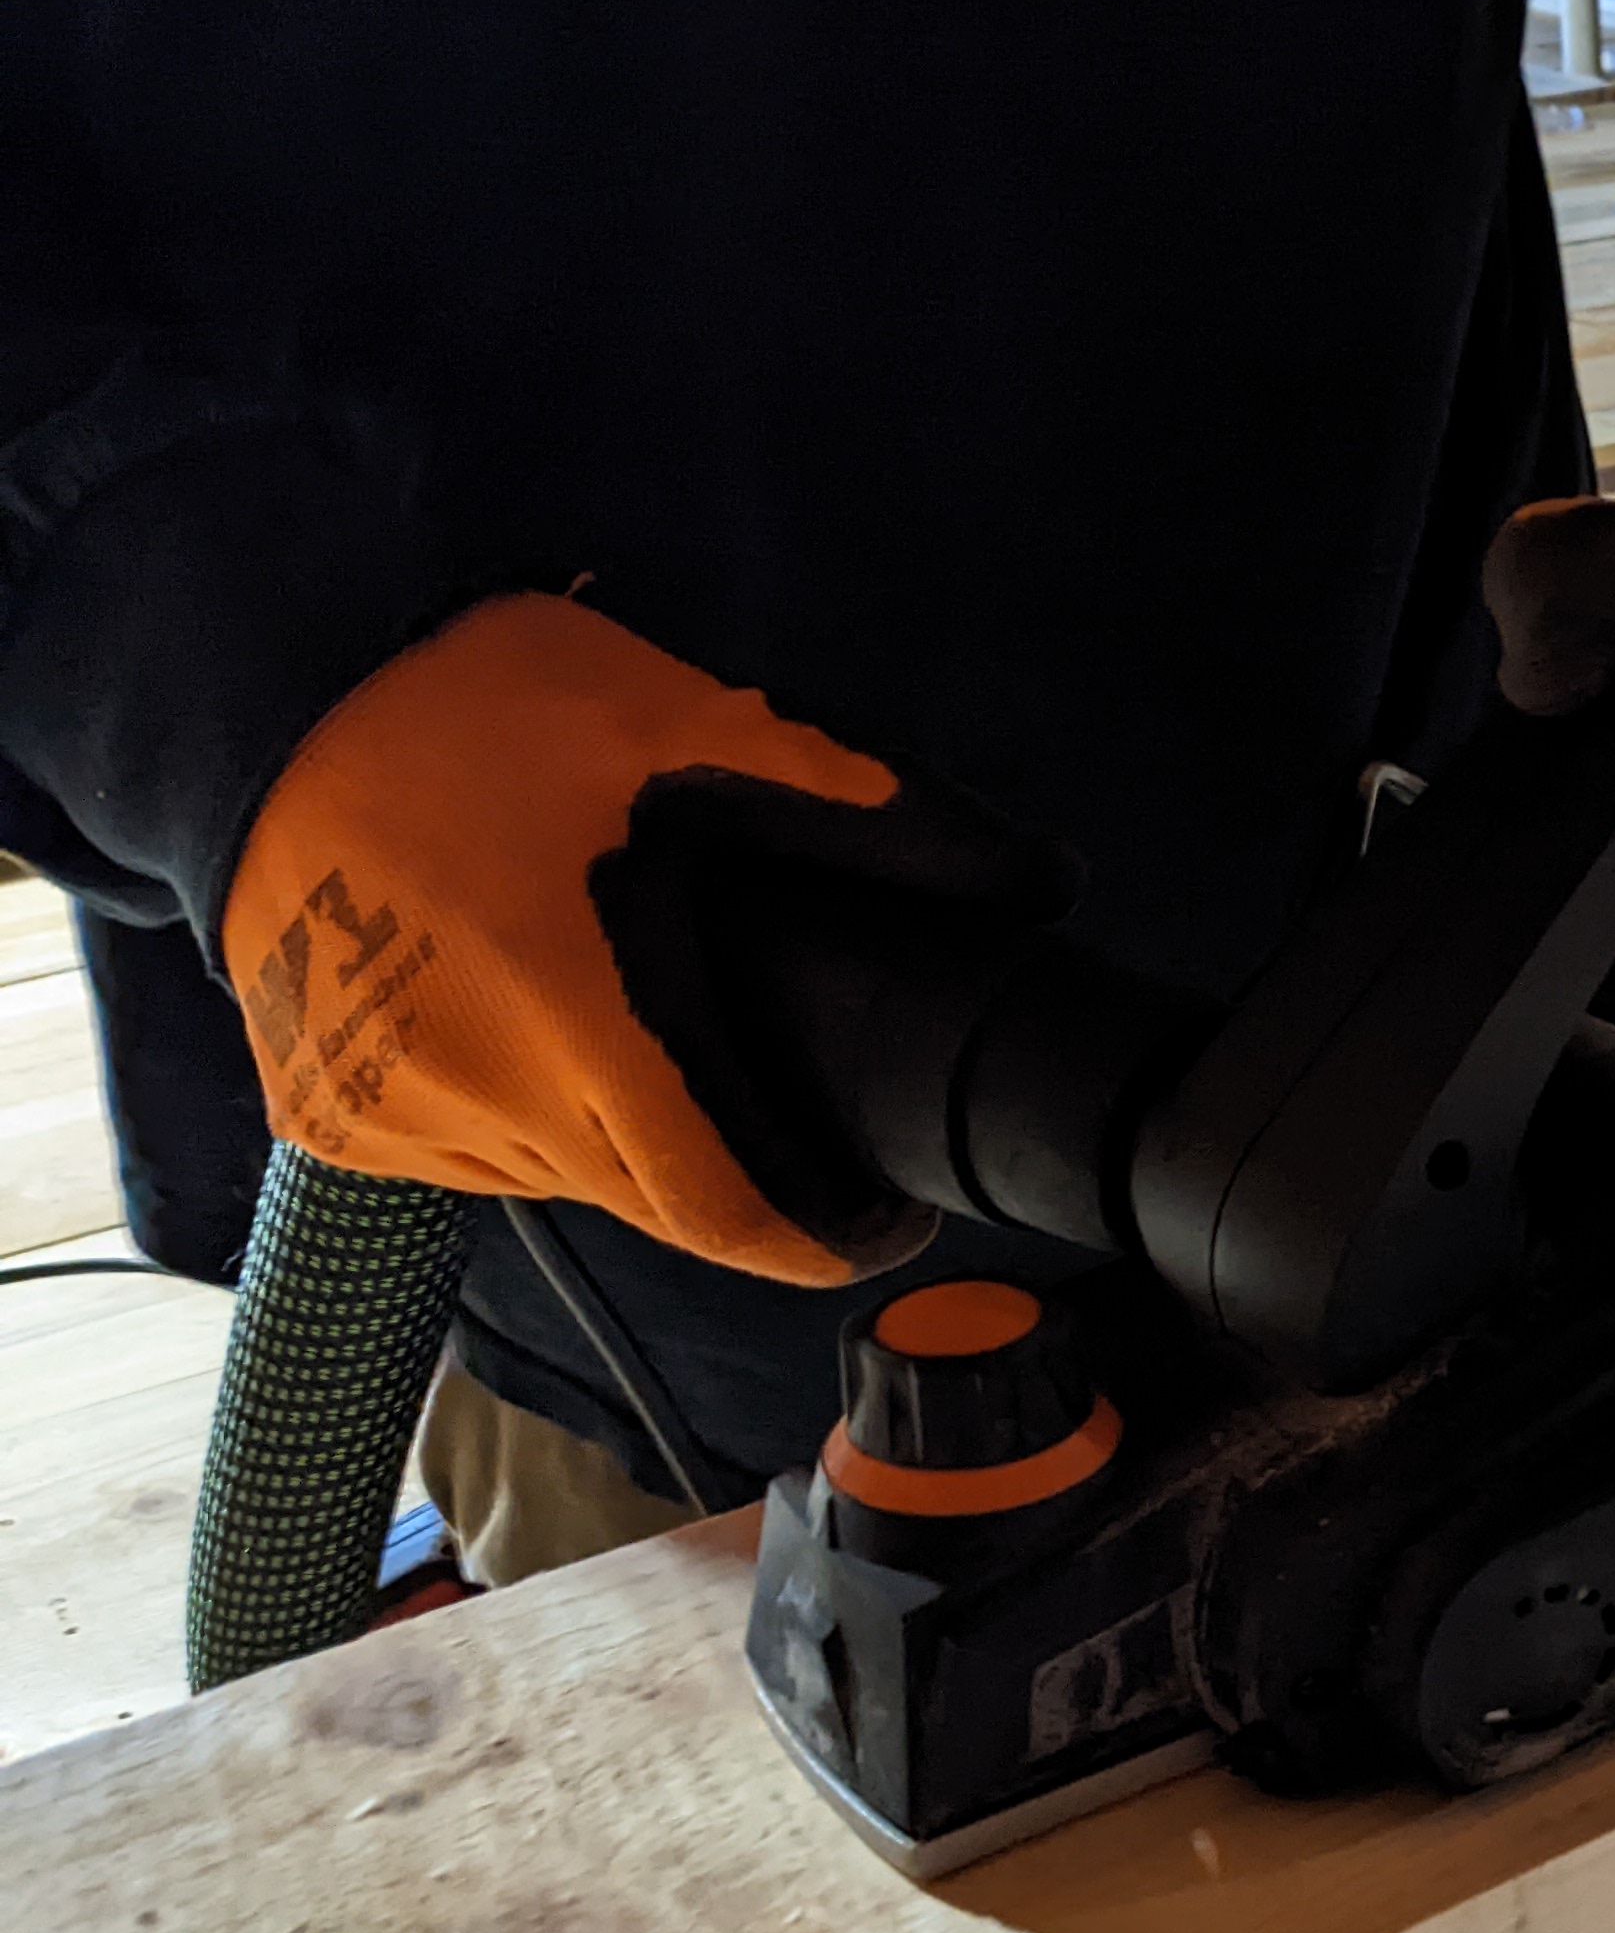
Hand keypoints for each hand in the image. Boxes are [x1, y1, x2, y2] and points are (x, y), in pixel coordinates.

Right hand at [221, 593, 1062, 1282]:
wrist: (253, 692)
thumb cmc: (484, 707)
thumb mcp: (702, 730)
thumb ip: (879, 815)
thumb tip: (1043, 881)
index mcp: (588, 1024)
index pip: (735, 1218)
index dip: (827, 1239)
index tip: (885, 1218)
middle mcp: (486, 1101)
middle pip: (662, 1205)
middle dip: (741, 1175)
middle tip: (780, 1098)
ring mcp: (394, 1122)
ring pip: (565, 1184)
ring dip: (627, 1139)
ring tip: (639, 1024)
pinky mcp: (324, 1119)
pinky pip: (468, 1158)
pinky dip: (523, 1120)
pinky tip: (530, 1026)